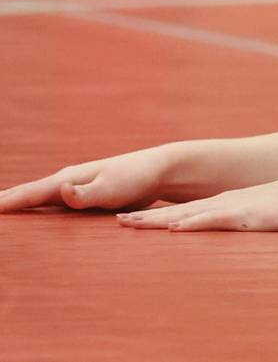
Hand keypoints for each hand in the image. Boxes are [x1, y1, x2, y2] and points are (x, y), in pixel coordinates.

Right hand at [0, 145, 174, 213]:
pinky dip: (34, 204)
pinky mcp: (83, 194)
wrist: (158, 170)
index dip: (5, 203)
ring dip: (16, 201)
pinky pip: (51, 201)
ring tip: (0, 206)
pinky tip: (31, 209)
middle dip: (3, 200)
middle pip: (27, 192)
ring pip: (37, 196)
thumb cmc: (135, 180)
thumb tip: (59, 190)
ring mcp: (73, 186)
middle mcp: (65, 181)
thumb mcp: (110, 190)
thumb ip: (84, 194)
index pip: (29, 194)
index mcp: (67, 179)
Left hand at [115, 178, 277, 232]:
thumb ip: (233, 222)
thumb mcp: (252, 216)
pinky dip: (193, 224)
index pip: (180, 212)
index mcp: (219, 205)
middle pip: (175, 213)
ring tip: (133, 223)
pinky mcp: (242, 216)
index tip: (128, 220)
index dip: (153, 216)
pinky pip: (214, 221)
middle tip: (118, 221)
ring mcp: (229, 208)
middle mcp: (218, 204)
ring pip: (187, 215)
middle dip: (146, 218)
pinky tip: (177, 228)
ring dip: (159, 220)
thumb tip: (219, 231)